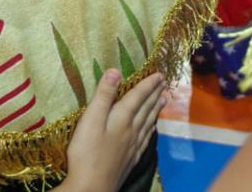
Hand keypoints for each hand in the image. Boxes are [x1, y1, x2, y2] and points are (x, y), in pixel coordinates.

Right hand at [64, 71, 165, 191]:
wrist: (92, 187)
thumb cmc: (87, 152)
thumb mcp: (91, 119)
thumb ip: (103, 95)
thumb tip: (115, 70)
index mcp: (122, 118)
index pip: (137, 97)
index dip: (148, 84)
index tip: (159, 74)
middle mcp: (131, 130)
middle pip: (146, 108)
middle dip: (154, 94)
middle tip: (165, 83)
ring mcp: (132, 146)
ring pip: (148, 123)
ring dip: (156, 110)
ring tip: (163, 101)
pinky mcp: (130, 158)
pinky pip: (145, 139)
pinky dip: (150, 130)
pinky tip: (151, 130)